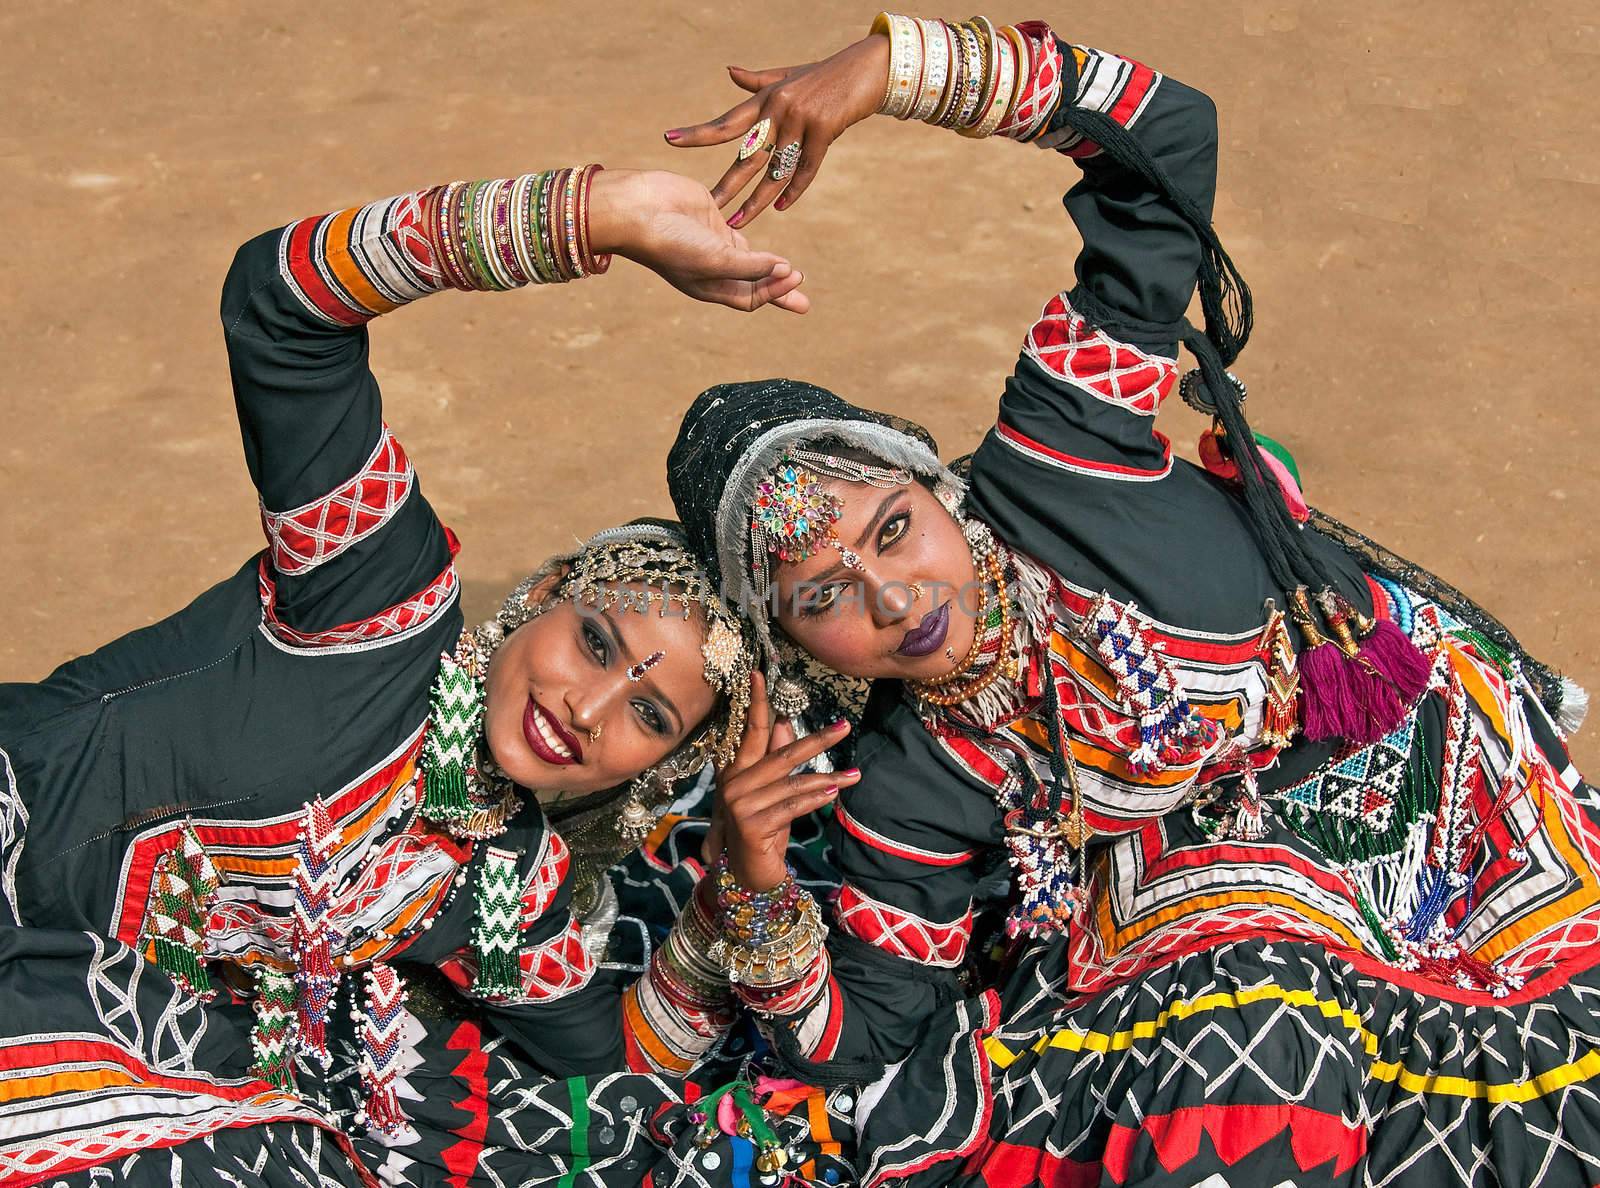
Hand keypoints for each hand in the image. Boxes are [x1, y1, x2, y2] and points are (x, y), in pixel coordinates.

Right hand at [587, 169, 808, 312]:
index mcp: (709, 287)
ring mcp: (712, 242)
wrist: (637, 208)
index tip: (796, 277)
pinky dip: (755, 236)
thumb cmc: (672, 242)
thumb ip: (751, 265)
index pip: (750, 296)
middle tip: (804, 303)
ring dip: (771, 266)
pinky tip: (768, 244)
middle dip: (778, 291)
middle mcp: (713, 268)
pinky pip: (739, 229)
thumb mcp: (714, 259)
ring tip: (793, 273)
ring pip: (750, 258)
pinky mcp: (711, 216)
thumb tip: (786, 270)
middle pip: (754, 284)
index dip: (775, 291)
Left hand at [664, 34, 890, 227]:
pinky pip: (805, 169)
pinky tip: (779, 207)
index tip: (669, 140)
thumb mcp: (787, 76)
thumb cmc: (823, 75)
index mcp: (764, 99)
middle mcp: (778, 109)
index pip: (726, 121)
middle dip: (727, 184)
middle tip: (708, 207)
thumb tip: (729, 71)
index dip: (697, 132)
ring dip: (757, 200)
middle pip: (747, 155)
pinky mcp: (823, 130)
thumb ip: (756, 81)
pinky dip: (793, 190)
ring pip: (775, 170)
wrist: (866, 69)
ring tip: (739, 222)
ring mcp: (801, 120)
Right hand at [710, 671, 857, 888]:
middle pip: (781, 755)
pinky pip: (791, 807)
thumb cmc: (762, 831)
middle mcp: (733, 784)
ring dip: (826, 779)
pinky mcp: (751, 825)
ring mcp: (739, 805)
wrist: (748, 876)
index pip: (751, 732)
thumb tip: (787, 723)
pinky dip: (814, 800)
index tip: (761, 674)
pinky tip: (833, 794)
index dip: (757, 702)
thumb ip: (776, 759)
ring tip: (854, 776)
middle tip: (845, 726)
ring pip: (791, 783)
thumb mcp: (772, 793)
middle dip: (816, 740)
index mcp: (736, 771)